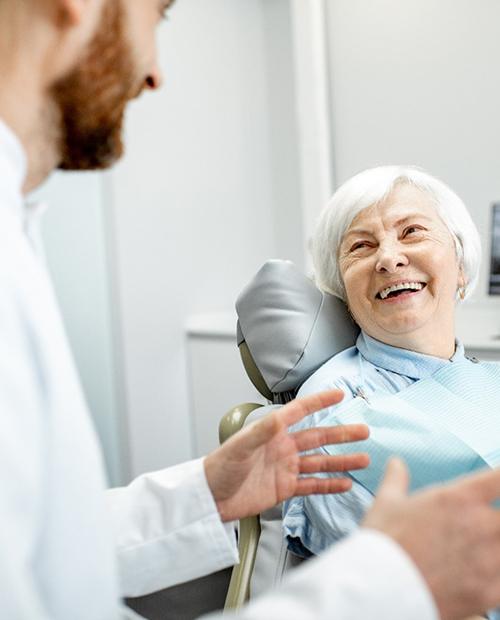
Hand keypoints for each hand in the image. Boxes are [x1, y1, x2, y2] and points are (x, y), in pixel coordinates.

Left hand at [204, 389, 368, 521]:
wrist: (210, 498)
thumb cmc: (219, 468)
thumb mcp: (239, 447)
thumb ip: (260, 432)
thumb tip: (278, 417)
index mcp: (272, 432)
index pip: (300, 412)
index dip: (319, 402)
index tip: (339, 394)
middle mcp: (282, 447)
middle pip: (318, 438)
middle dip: (341, 435)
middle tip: (364, 431)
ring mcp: (285, 468)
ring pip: (320, 462)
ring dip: (341, 461)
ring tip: (363, 459)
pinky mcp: (284, 488)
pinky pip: (312, 486)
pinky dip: (329, 485)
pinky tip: (345, 484)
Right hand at [363, 459, 499, 619]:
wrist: (379, 588)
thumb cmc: (383, 542)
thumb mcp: (386, 502)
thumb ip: (397, 479)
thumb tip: (396, 462)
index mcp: (457, 498)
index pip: (499, 478)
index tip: (497, 485)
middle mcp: (479, 524)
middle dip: (496, 522)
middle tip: (479, 530)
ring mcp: (488, 558)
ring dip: (495, 548)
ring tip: (477, 552)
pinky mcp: (490, 591)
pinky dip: (495, 577)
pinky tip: (479, 577)